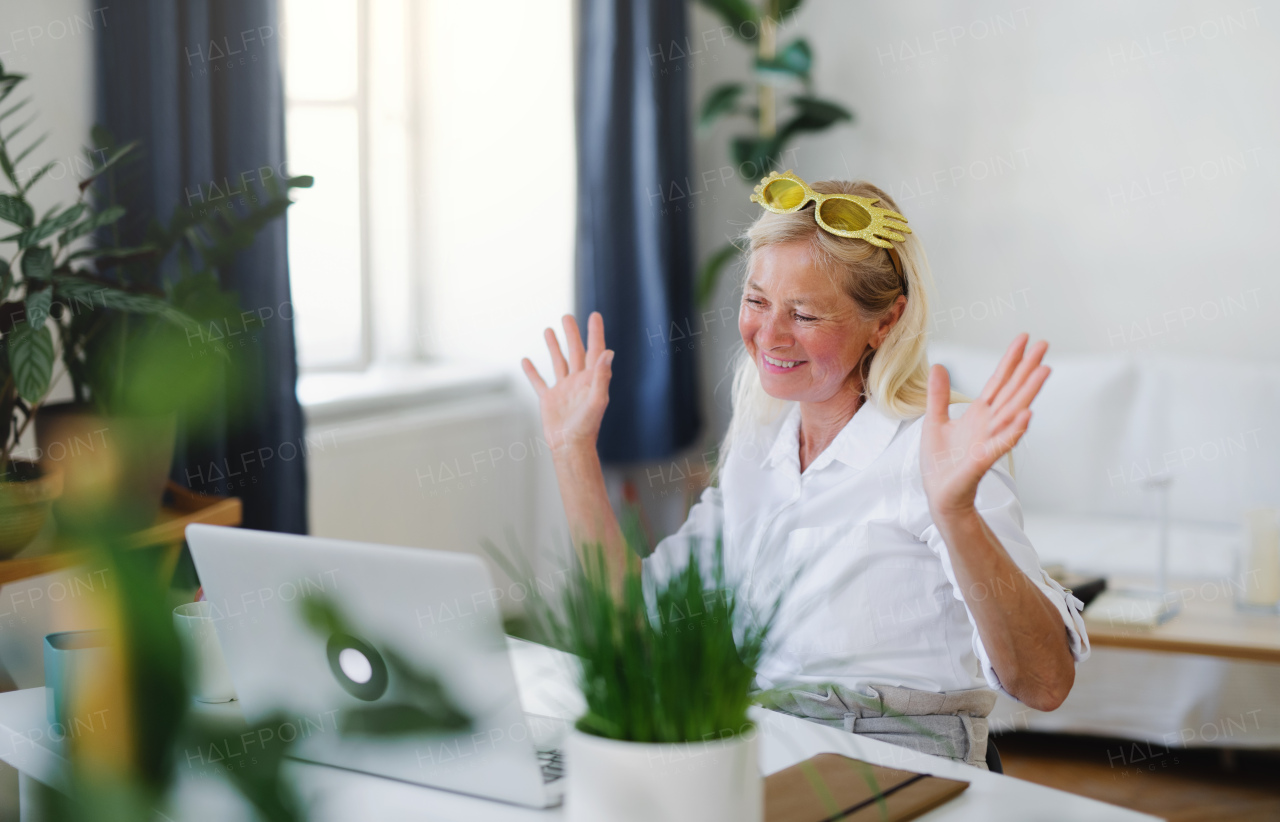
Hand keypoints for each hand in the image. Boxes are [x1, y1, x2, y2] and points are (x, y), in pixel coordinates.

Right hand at [521, 312, 613, 454]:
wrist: (570, 447)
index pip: (594, 350)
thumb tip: (608, 353)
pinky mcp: (549, 399)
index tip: (594, 315)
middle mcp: (577, 382)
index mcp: (591, 380)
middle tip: (567, 317)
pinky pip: (539, 382)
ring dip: (553, 346)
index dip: (595, 333)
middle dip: (572, 334)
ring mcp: (562, 389)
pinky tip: (525, 360)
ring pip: (557, 362)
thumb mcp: (597, 400)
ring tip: (548, 329)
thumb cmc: (586, 426)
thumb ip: (602, 376)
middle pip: (575, 352)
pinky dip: (532, 371)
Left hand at [921, 333, 1049, 517]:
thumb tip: (938, 366)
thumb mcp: (934, 421)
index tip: (1024, 338)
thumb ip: (938, 395)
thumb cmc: (940, 463)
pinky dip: (1014, 430)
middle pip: (1012, 391)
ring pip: (1013, 412)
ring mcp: (989, 441)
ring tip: (1044, 371)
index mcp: (979, 414)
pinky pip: (1001, 443)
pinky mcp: (982, 460)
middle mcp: (989, 424)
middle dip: (1028, 368)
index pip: (999, 382)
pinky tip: (1027, 415)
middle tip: (1045, 345)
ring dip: (1028, 392)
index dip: (1011, 360)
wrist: (939, 494)